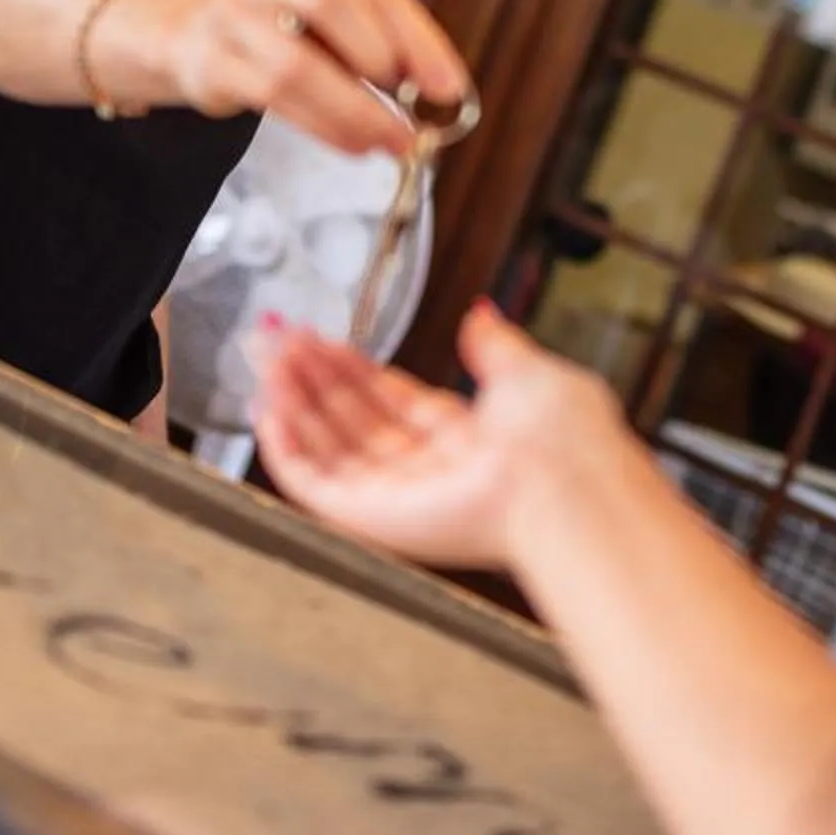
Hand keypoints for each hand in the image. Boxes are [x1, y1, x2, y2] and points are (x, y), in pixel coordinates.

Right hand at [100, 0, 469, 156]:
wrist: (181, 30)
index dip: (419, 38)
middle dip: (385, 56)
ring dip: (355, 108)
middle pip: (334, 0)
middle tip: (415, 104)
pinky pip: (269, 94)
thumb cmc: (276, 30)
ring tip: (391, 139)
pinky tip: (353, 143)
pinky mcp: (209, 61)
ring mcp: (235, 16)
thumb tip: (434, 94)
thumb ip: (376, 47)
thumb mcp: (330, 26)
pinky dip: (320, 123)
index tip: (448, 86)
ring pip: (297, 59)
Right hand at [253, 301, 632, 572]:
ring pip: (328, 449)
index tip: (322, 339)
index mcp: (470, 440)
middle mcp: (431, 472)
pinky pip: (314, 485)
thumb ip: (494, 346)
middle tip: (279, 339)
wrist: (566, 488)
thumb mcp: (532, 373)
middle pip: (354, 421)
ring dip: (294, 401)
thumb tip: (481, 314)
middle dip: (314, 377)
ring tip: (268, 358)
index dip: (354, 368)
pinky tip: (270, 407)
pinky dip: (284, 447)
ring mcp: (399, 499)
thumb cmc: (567, 442)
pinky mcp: (372, 519)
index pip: (394, 402)